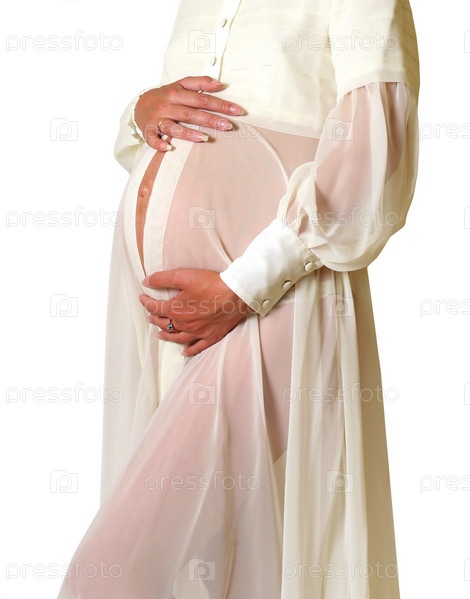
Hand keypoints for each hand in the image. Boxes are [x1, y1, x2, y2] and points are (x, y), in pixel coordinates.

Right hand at [134, 76, 245, 150]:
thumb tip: (220, 84)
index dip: (221, 105)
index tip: (238, 111)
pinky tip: (169, 148)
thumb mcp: (181, 85)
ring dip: (188, 133)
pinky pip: (153, 139)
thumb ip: (200, 83)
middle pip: (191, 113)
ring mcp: (158, 119)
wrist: (139, 105)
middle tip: (228, 126)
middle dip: (210, 119)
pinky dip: (159, 144)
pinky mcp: (149, 131)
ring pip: (174, 127)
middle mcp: (168, 105)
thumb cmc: (166, 96)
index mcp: (177, 93)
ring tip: (205, 138)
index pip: (203, 99)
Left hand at [139, 269, 253, 356]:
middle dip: (155, 318)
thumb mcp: (183, 276)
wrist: (236, 294)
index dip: (146, 302)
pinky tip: (184, 352)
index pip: (155, 307)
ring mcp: (198, 332)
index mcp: (175, 310)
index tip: (142, 297)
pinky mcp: (211, 336)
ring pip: (177, 337)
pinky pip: (197, 347)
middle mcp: (184, 324)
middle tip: (150, 315)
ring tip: (160, 335)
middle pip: (164, 323)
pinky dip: (189, 350)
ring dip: (166, 336)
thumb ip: (162, 279)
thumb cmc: (211, 284)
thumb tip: (146, 282)